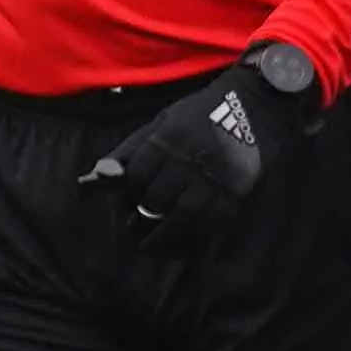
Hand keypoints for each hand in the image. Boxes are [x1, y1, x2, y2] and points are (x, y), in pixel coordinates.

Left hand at [78, 49, 313, 248]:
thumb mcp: (161, 123)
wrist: (258, 104)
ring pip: (181, 219)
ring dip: (161, 238)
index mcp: (167, 140)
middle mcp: (189, 161)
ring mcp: (215, 179)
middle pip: (155, 201)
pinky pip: (211, 226)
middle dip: (140, 219)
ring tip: (149, 246)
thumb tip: (92, 179)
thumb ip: (128, 152)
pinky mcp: (237, 193)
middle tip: (133, 230)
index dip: (125, 195)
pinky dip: (192, 240)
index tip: (125, 204)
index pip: (135, 178)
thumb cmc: (200, 114)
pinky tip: (180, 244)